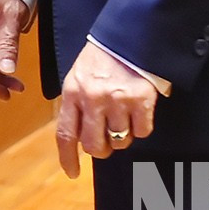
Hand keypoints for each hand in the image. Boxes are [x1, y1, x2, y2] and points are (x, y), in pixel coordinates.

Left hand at [55, 41, 158, 177]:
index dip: (68, 158)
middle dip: (101, 149)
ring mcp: (117, 101)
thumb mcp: (78, 76)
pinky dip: (142, 126)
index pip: (65, 134)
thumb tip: (78, 137)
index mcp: (72, 92)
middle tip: (107, 140)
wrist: (128, 36)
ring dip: (123, 136)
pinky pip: (143, 131)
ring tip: (124, 116)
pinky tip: (139, 110)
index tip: (72, 172)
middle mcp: (93, 99)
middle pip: (94, 146)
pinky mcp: (141, 100)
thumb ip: (77, 104)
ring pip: (120, 141)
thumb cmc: (102, 58)